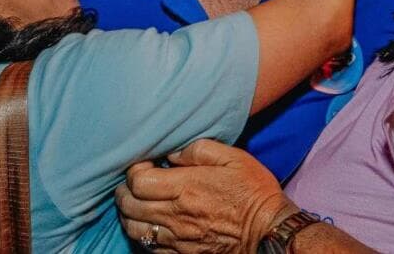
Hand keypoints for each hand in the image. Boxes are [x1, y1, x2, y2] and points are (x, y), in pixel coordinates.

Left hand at [116, 139, 296, 252]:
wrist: (269, 231)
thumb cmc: (253, 191)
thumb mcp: (232, 157)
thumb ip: (199, 149)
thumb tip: (173, 153)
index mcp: (186, 188)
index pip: (138, 181)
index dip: (134, 169)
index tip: (145, 162)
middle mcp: (176, 215)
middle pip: (129, 205)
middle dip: (124, 190)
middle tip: (134, 181)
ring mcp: (177, 239)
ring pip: (134, 229)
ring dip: (129, 213)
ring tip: (136, 202)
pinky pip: (149, 247)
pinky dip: (142, 233)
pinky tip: (150, 222)